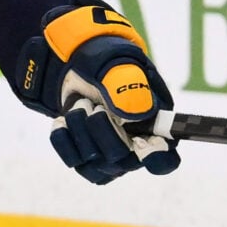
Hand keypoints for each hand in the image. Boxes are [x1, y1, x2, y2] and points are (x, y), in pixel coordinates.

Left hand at [13, 0, 180, 184]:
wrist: (78, 62)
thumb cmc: (107, 61)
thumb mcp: (118, 67)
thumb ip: (130, 90)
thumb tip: (138, 116)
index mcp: (156, 125)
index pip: (164, 160)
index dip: (154, 158)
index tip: (137, 142)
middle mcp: (136, 146)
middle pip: (123, 161)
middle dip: (102, 130)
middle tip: (92, 104)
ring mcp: (110, 155)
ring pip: (96, 165)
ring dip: (81, 132)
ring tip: (80, 103)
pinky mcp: (86, 157)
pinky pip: (74, 161)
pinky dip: (64, 140)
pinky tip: (62, 120)